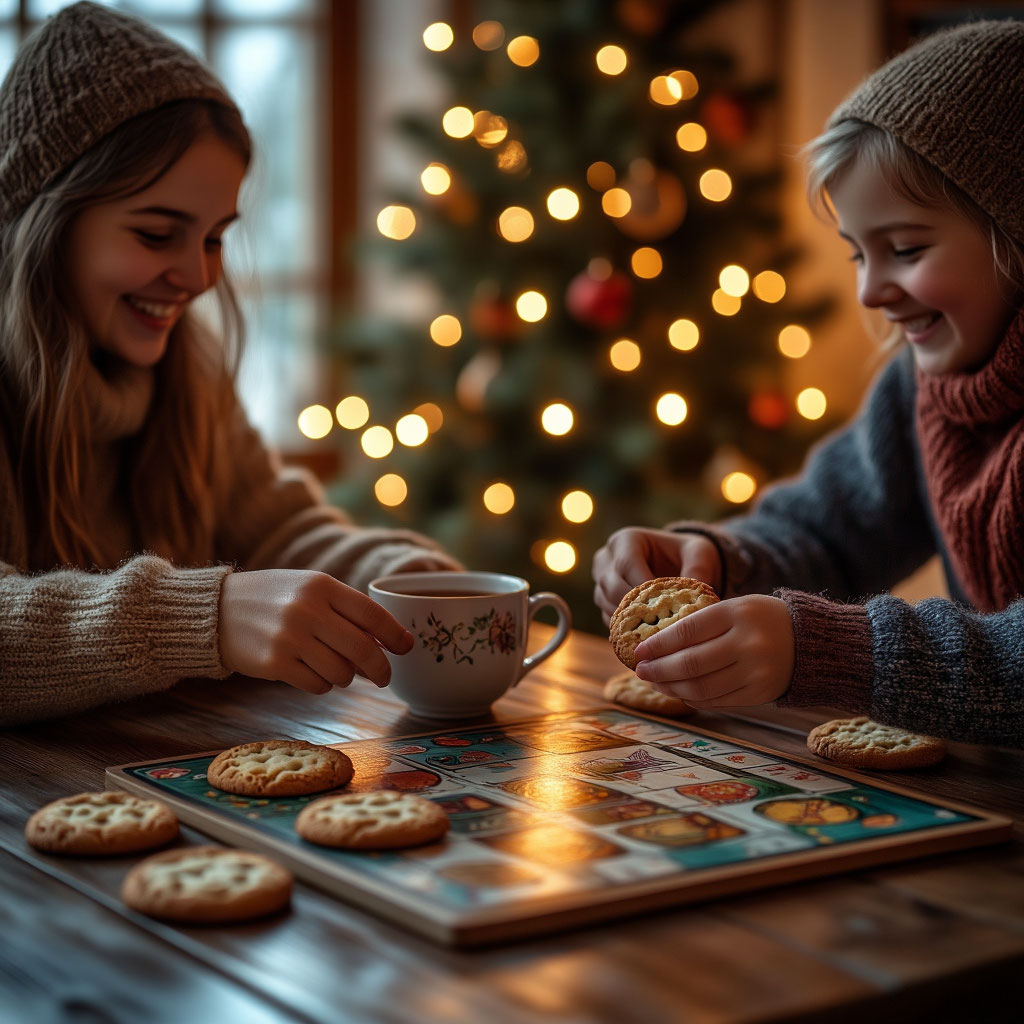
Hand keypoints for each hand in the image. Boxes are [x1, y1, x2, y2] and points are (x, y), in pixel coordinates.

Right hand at [218, 569, 413, 694]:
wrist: (217, 611)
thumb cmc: (274, 598)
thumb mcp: (309, 588)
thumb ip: (346, 610)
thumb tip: (388, 643)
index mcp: (321, 586)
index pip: (371, 613)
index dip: (395, 634)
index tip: (406, 647)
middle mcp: (307, 610)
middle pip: (362, 649)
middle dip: (381, 669)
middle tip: (384, 678)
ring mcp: (290, 638)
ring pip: (342, 672)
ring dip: (346, 677)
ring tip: (336, 668)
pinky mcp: (275, 664)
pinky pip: (317, 685)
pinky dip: (323, 684)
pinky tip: (312, 672)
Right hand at [592, 526, 721, 623]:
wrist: (679, 563)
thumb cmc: (688, 554)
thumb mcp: (700, 554)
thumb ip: (699, 569)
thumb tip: (697, 595)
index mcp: (626, 540)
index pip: (626, 564)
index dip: (643, 587)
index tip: (665, 605)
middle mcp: (607, 558)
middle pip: (611, 586)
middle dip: (635, 606)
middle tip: (660, 622)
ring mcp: (601, 580)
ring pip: (606, 603)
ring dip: (629, 619)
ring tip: (655, 630)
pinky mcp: (603, 600)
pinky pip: (608, 617)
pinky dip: (625, 627)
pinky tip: (646, 634)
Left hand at [633, 595, 793, 707]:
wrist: (810, 642)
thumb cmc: (762, 620)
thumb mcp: (735, 608)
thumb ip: (701, 623)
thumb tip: (656, 645)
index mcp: (737, 613)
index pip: (686, 631)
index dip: (657, 644)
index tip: (639, 650)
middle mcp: (747, 643)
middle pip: (690, 663)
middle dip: (659, 669)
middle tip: (641, 670)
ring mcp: (755, 671)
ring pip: (700, 687)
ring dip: (672, 688)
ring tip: (657, 683)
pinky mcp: (760, 693)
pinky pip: (717, 701)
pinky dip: (693, 699)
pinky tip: (680, 692)